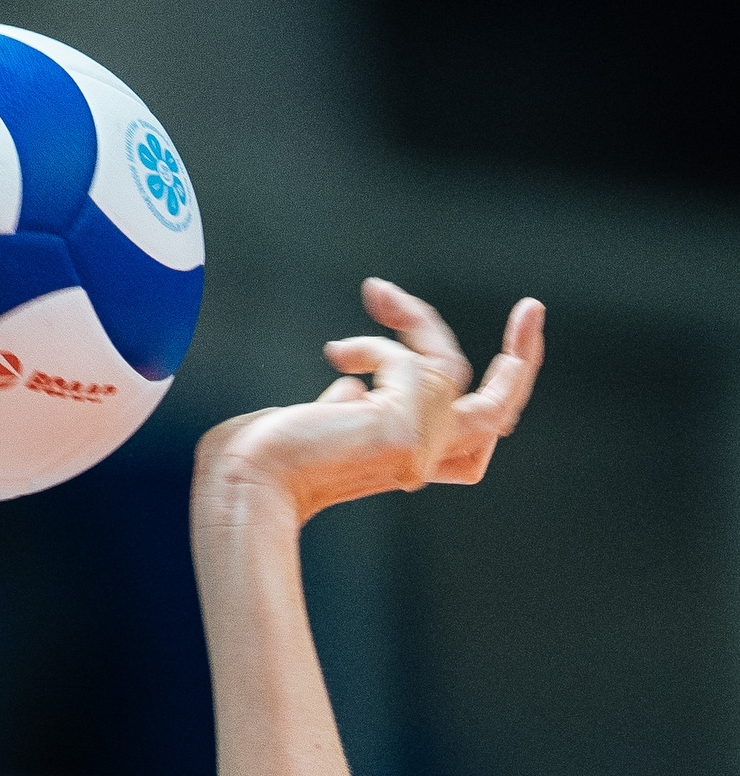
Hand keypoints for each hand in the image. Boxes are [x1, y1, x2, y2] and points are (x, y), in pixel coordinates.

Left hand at [194, 278, 544, 525]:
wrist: (242, 480)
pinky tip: (337, 354)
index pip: (476, 432)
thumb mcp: (321, 421)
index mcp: (406, 462)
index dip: (502, 390)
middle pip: (498, 409)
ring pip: (450, 370)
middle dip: (522, 356)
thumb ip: (353, 403)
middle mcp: (423, 462)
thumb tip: (356, 386)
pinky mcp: (405, 436)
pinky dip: (377, 345)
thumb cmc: (262, 456)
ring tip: (376, 295)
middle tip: (533, 308)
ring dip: (414, 322)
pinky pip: (409, 364)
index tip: (513, 350)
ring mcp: (418, 451)